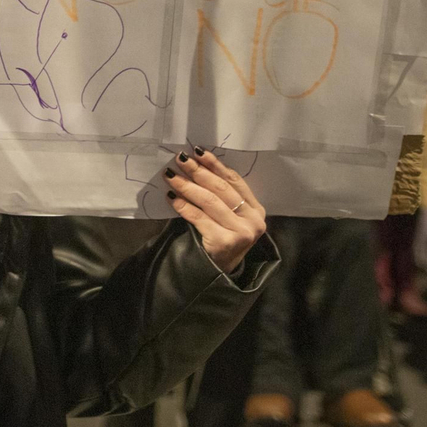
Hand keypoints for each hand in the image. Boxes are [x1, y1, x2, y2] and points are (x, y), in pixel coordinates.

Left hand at [166, 148, 266, 273]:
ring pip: (209, 201)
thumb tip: (197, 164)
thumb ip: (222, 196)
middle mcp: (253, 220)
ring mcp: (241, 232)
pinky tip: (172, 197)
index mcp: (256, 210)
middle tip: (180, 159)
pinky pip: (199, 218)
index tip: (198, 152)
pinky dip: (183, 206)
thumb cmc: (223, 240)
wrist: (219, 275)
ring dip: (186, 186)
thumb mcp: (230, 217)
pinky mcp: (225, 242)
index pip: (234, 180)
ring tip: (171, 175)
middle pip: (221, 189)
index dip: (215, 164)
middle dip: (198, 171)